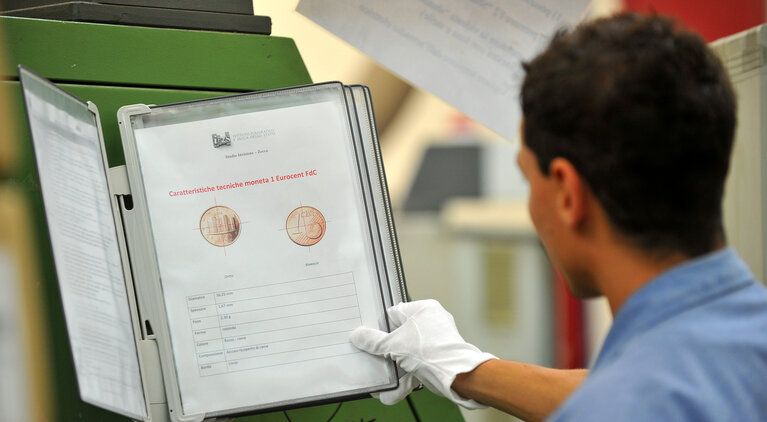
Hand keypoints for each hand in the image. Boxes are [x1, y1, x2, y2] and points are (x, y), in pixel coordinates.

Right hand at [350, 299, 495, 407]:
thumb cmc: (432, 351)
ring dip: (395, 366)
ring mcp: (436, 340)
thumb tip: (359, 336)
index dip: (380, 326)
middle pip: (400, 334)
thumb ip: (374, 341)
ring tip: (382, 376)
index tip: (369, 335)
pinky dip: (406, 375)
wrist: (456, 375)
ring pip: (408, 352)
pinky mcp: (438, 357)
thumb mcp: (393, 345)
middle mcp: (432, 322)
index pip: (394, 313)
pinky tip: (393, 389)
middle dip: (387, 350)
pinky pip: (417, 364)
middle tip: (373, 356)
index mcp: (423, 309)